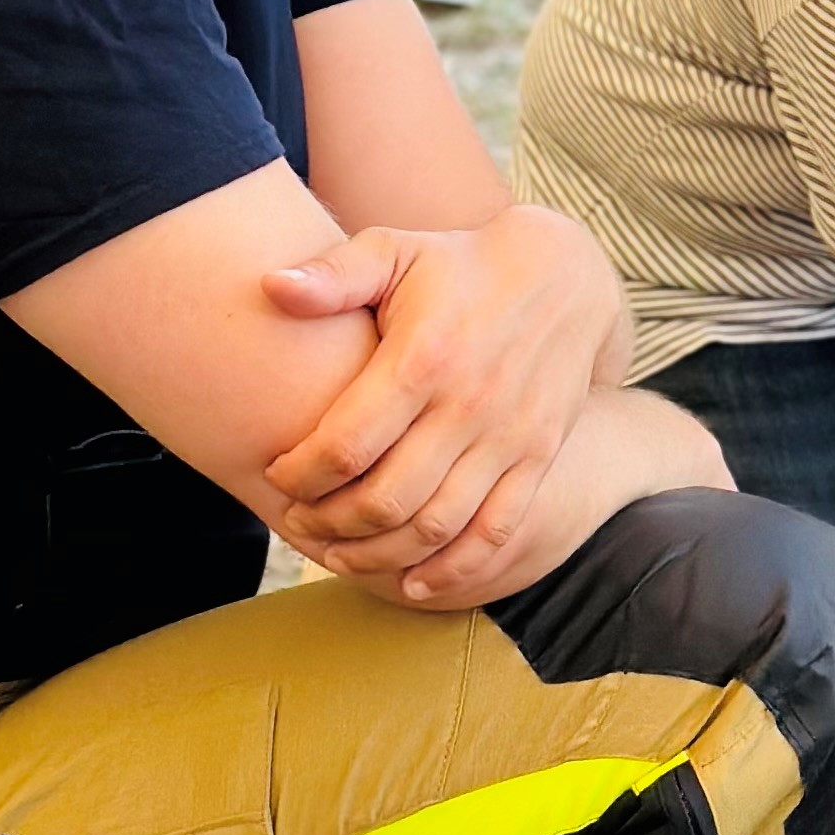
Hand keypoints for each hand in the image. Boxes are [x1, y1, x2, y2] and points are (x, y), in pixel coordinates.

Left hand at [263, 204, 625, 599]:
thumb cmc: (459, 264)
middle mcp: (468, 406)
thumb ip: (333, 273)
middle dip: (330, 522)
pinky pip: (495, 532)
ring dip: (380, 555)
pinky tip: (414, 585)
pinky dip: (453, 570)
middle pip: (386, 498)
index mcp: (423, 358)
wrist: (563, 276)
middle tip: (299, 521)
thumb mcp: (395, 249)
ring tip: (339, 556)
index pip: (346, 445)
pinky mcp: (539, 458)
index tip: (276, 474)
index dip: (301, 474)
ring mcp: (509, 438)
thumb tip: (272, 288)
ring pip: (436, 526)